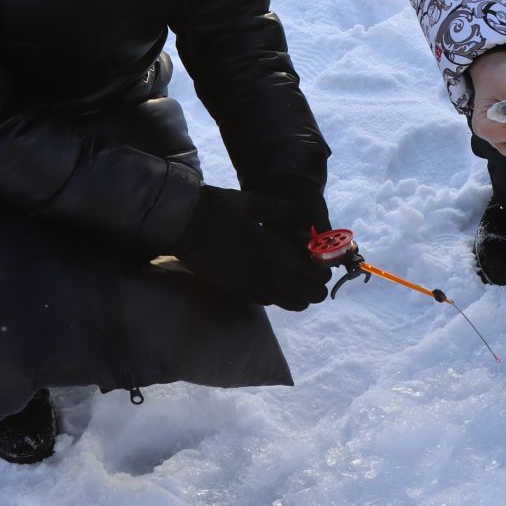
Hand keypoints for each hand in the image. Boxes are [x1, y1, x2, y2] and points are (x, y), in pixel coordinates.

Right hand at [172, 186, 331, 310]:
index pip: (312, 270)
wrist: (182, 226)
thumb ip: (281, 210)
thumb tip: (302, 216)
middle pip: (309, 292)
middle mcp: (265, 273)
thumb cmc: (216, 208)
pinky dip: (281, 295)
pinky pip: (270, 302)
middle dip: (317, 282)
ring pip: (292, 304)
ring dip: (302, 293)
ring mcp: (251, 286)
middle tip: (313, 268)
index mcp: (271, 249)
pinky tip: (276, 280)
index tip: (322, 256)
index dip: (324, 267)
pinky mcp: (238, 292)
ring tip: (299, 277)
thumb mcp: (251, 202)